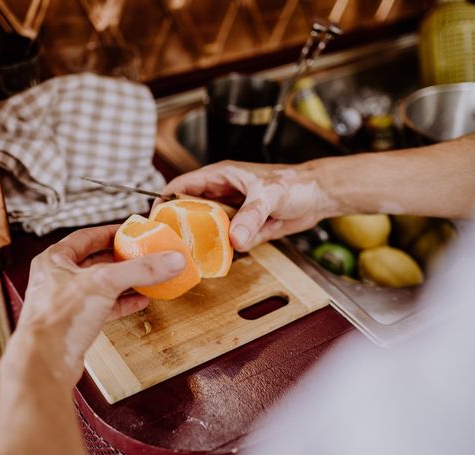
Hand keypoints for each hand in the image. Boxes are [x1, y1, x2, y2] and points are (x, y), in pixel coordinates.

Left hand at [2, 225, 185, 384]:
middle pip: (95, 262)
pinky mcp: (77, 324)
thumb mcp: (104, 283)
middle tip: (142, 254)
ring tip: (146, 277)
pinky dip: (123, 303)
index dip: (109, 232)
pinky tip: (140, 301)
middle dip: (120, 259)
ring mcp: (67, 303)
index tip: (129, 232)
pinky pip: (104, 308)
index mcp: (55, 260)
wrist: (45, 362)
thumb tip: (171, 259)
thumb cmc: (58, 318)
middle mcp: (58, 279)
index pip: (86, 237)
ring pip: (101, 286)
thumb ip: (140, 269)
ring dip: (124, 282)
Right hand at [161, 160, 337, 250]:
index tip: (155, 219)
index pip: (182, 185)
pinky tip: (216, 258)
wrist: (319, 196)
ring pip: (206, 227)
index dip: (165, 200)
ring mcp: (233, 211)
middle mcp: (222, 193)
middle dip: (179, 225)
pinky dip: (222, 249)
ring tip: (187, 256)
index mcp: (221, 177)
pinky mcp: (244, 227)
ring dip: (200, 240)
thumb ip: (252, 216)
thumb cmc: (296, 183)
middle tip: (169, 244)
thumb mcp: (270, 196)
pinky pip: (226, 240)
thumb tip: (235, 239)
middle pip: (190, 209)